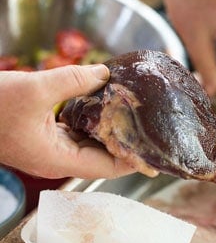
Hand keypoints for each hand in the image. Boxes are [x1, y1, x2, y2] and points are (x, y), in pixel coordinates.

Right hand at [0, 65, 135, 178]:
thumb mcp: (35, 89)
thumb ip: (73, 81)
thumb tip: (104, 73)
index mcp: (58, 161)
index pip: (109, 168)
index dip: (134, 158)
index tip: (153, 143)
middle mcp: (58, 161)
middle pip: (104, 157)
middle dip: (126, 140)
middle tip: (146, 121)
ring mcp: (51, 150)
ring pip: (91, 144)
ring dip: (109, 129)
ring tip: (131, 112)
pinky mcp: (45, 138)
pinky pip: (77, 134)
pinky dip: (91, 122)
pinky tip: (102, 107)